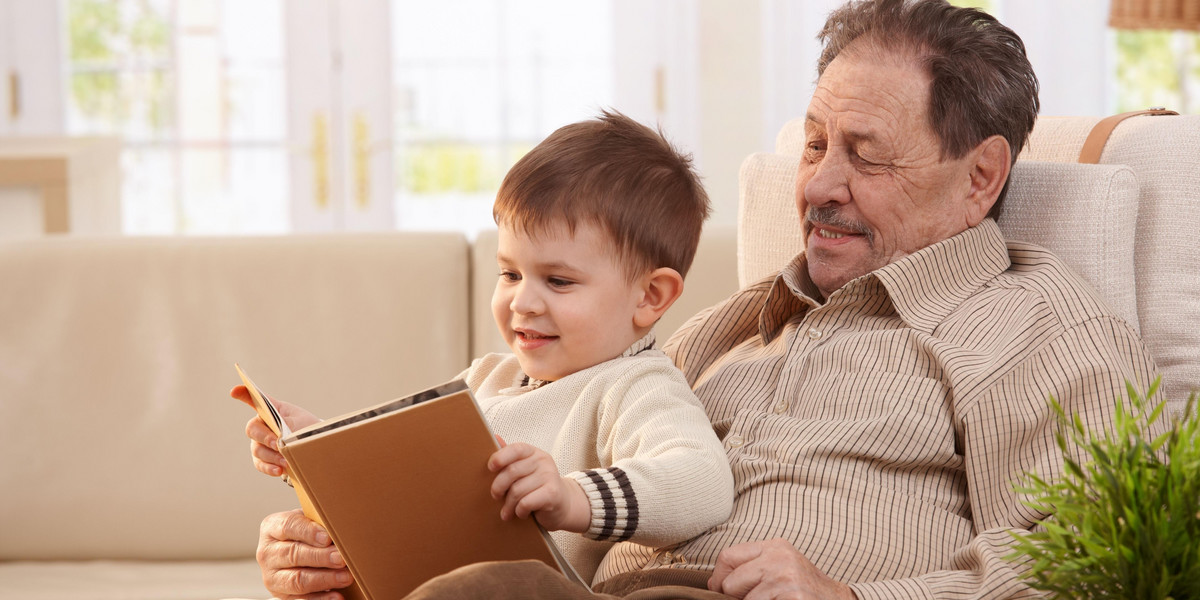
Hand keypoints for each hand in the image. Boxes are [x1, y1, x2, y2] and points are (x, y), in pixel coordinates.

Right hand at [231, 385, 321, 476]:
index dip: (243, 394)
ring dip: (272, 456)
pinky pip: (261, 464)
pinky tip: (279, 470)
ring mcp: (259, 443)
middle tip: (278, 443)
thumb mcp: (302, 422)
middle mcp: (262, 425)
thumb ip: (289, 424)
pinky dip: (270, 468)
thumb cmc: (307, 429)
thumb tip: (280, 435)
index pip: (255, 400)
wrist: (316, 446)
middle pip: (253, 429)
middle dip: (265, 437)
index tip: (234, 391)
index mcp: (272, 410)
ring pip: (257, 449)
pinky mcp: (262, 459)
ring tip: (286, 461)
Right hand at [256, 509, 352, 599]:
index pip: (288, 526)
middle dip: (320, 557)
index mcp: (271, 528)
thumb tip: (341, 528)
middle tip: (341, 558)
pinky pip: (301, 599)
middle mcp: (267, 553)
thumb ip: (319, 521)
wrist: (301, 551)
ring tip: (345, 577)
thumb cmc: (309, 532)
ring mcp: (272, 576)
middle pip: (293, 554)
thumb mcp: (309, 520)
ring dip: (324, 579)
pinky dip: (321, 598)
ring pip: (297, 579)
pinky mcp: (281, 595)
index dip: (308, 532)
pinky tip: (337, 595)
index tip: (328, 537)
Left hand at [487, 440, 589, 532]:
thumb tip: (495, 437)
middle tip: (496, 497)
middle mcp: (543, 461)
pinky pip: (526, 502)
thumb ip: (510, 456)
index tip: (490, 468)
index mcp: (533, 452)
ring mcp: (550, 476)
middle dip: (498, 488)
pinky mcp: (553, 493)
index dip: (500, 457)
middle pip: (511, 472)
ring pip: (517, 491)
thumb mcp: (524, 469)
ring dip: (508, 505)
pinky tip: (521, 514)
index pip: (515, 449)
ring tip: (507, 512)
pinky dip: (519, 511)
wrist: (563, 505)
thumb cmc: (538, 487)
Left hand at [708, 539, 855, 599]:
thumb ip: (750, 568)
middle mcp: (779, 558)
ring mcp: (786, 578)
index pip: (727, 556)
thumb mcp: (779, 567)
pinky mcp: (792, 597)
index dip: (719, 577)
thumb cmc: (803, 587)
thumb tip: (714, 583)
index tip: (723, 590)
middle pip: (731, 581)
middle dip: (733, 597)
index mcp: (774, 546)